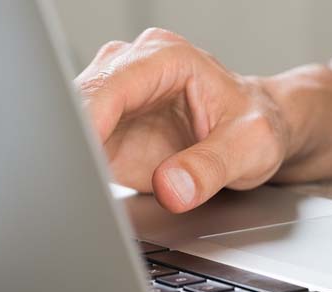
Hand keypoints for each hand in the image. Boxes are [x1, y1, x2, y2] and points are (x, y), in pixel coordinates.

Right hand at [76, 28, 296, 212]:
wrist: (260, 129)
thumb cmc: (259, 123)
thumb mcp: (251, 146)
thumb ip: (212, 166)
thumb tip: (171, 187)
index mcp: (167, 58)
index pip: (110, 85)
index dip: (87, 123)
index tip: (80, 160)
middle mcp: (133, 69)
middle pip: (78, 103)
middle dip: (72, 144)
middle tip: (76, 188)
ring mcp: (117, 99)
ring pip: (71, 125)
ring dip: (72, 159)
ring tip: (81, 194)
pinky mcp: (110, 130)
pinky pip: (79, 148)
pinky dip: (79, 171)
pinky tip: (86, 193)